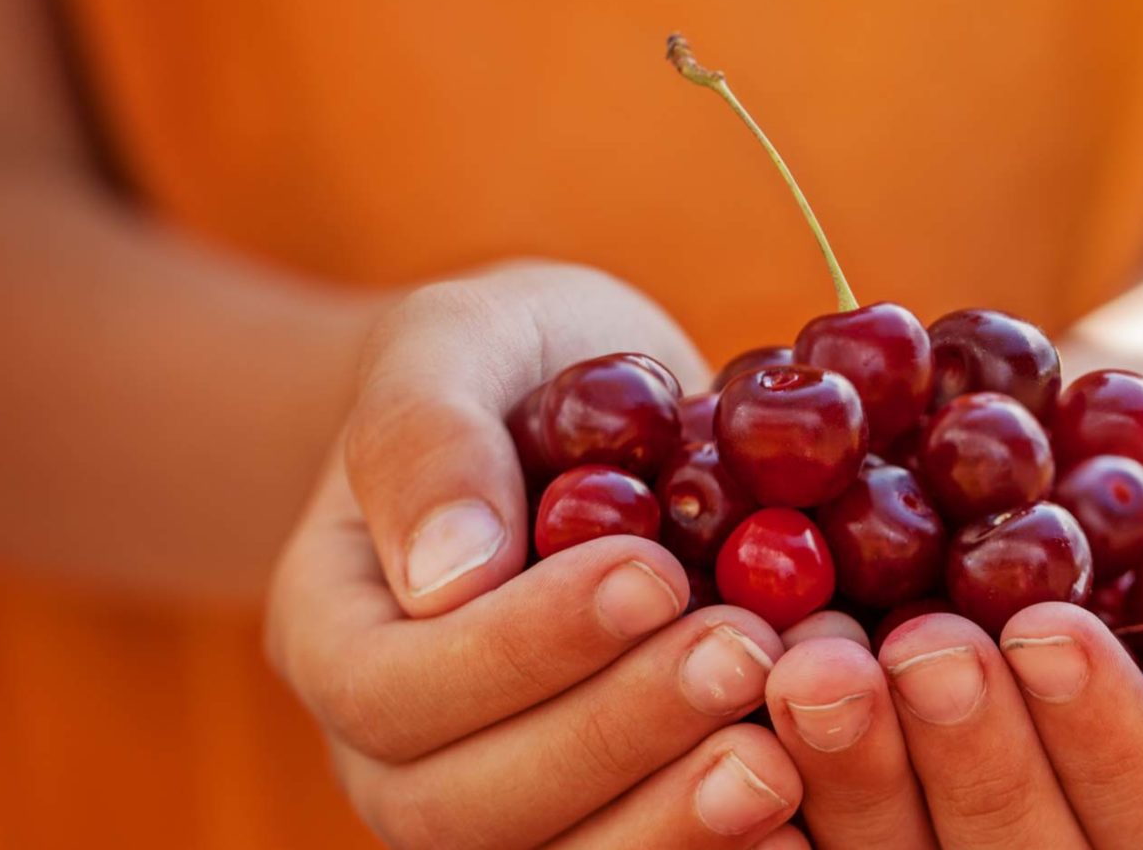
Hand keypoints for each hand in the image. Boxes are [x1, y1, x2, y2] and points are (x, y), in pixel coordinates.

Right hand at [264, 263, 808, 847]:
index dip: (520, 650)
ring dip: (672, 820)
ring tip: (782, 749)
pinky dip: (714, 847)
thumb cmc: (510, 364)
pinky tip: (806, 806)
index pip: (395, 688)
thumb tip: (450, 574)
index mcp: (336, 633)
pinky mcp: (597, 813)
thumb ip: (432, 439)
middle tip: (744, 653)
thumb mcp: (459, 343)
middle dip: (615, 735)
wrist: (580, 416)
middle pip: (468, 806)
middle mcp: (393, 751)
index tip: (648, 573)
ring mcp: (495, 800)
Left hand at [759, 402, 1142, 848]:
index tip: (1049, 629)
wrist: (1093, 466)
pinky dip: (763, 775)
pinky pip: (796, 826)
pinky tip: (740, 691)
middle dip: (970, 758)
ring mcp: (944, 840)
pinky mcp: (842, 807)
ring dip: (854, 767)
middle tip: (922, 646)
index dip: (1103, 746)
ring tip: (818, 657)